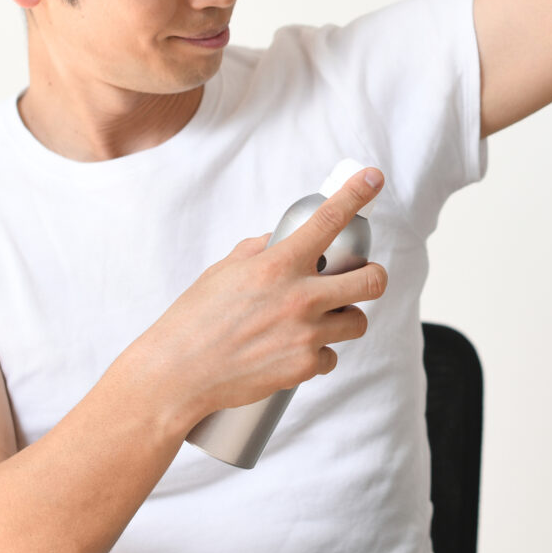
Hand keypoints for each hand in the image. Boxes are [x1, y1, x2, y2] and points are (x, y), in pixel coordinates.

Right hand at [124, 167, 387, 433]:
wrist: (178, 374)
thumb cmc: (194, 320)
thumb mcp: (222, 272)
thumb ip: (257, 251)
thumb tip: (278, 240)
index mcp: (277, 265)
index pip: (327, 220)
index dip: (356, 194)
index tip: (372, 179)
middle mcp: (299, 297)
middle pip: (371, 281)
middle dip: (373, 277)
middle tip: (362, 278)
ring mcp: (305, 334)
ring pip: (357, 322)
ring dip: (344, 319)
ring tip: (319, 322)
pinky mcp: (304, 367)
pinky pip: (330, 357)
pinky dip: (316, 355)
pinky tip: (292, 353)